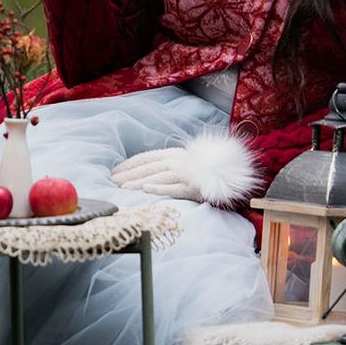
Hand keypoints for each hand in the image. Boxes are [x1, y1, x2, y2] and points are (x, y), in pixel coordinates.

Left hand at [108, 128, 261, 207]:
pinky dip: (160, 188)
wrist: (234, 180)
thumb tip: (140, 175)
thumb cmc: (204, 175)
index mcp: (175, 154)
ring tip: (123, 188)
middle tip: (112, 183)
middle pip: (148, 167)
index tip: (113, 172)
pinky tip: (146, 191)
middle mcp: (179, 161)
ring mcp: (188, 173)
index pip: (145, 158)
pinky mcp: (195, 187)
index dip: (128, 165)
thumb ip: (166, 166)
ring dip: (138, 182)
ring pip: (158, 176)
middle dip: (128, 175)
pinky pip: (175, 187)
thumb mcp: (183, 165)